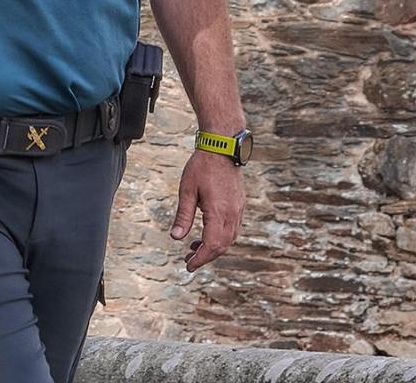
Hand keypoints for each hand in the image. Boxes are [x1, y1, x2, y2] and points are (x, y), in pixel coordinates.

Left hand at [170, 149, 244, 271]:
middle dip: (206, 256)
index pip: (212, 245)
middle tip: (188, 260)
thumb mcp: (187, 190)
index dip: (201, 259)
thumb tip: (175, 237)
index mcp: (219, 213)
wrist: (223, 148)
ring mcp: (239, 210)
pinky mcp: (239, 205)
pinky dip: (220, 237)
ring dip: (214, 248)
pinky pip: (233, 229)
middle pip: (222, 246)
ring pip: (229, 239)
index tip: (189, 266)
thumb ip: (183, 216)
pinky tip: (207, 234)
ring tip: (194, 249)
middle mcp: (233, 214)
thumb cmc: (202, 166)